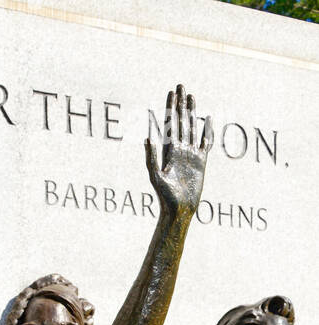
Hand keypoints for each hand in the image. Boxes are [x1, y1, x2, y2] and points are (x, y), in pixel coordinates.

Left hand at [146, 85, 212, 218]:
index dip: (170, 107)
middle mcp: (179, 149)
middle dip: (180, 104)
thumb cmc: (165, 197)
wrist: (179, 210)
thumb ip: (151, 157)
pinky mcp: (201, 161)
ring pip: (192, 127)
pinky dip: (207, 131)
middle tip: (180, 85)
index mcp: (168, 150)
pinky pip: (205, 142)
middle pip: (180, 121)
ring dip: (192, 112)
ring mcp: (191, 154)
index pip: (169, 123)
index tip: (171, 92)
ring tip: (191, 96)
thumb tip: (147, 137)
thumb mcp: (156, 176)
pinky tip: (207, 119)